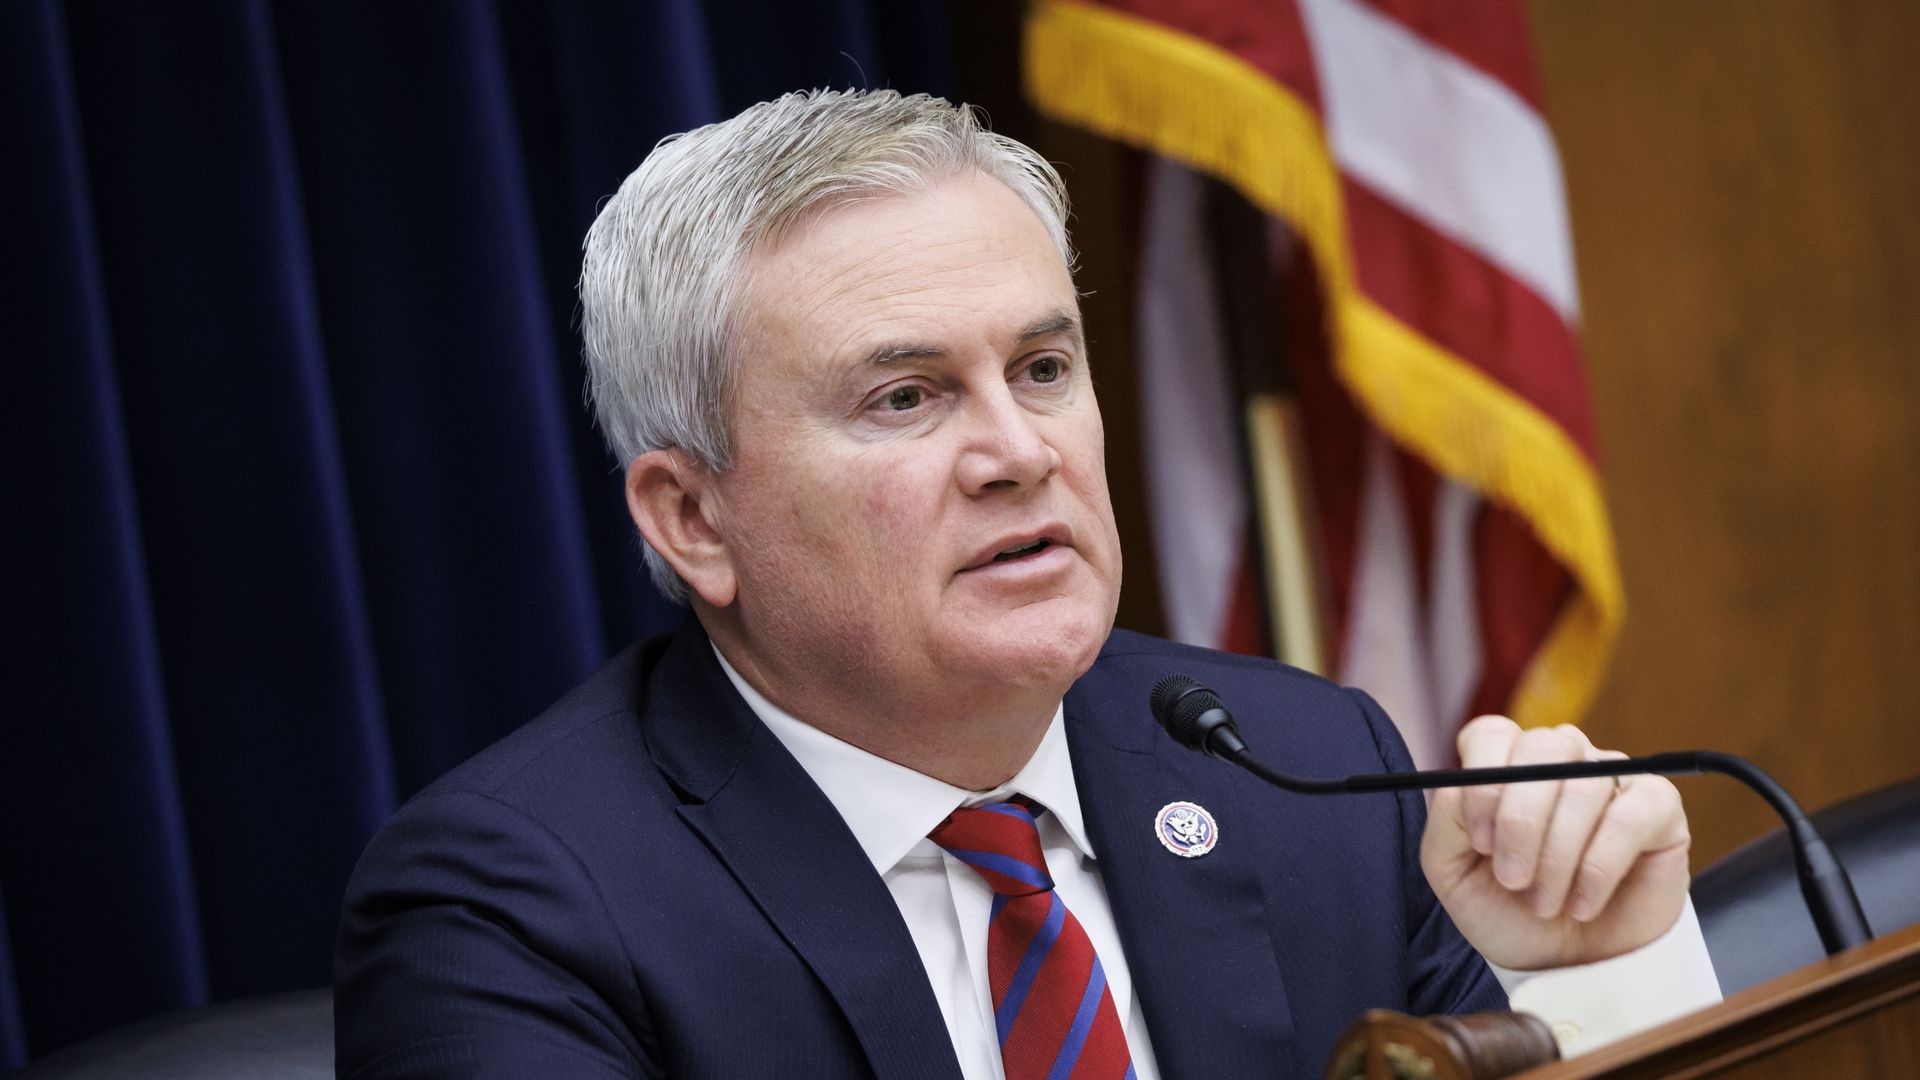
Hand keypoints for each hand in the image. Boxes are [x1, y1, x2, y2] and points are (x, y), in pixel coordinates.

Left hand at [1420, 716, 1691, 970]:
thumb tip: (1458, 785)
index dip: (1483, 785)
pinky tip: (1583, 902)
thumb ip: (1448, 821)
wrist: (1568, 966)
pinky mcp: (1657, 805)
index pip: (1492, 734)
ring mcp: (1610, 775)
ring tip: (1545, 904)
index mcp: (1507, 764)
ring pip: (1582, 785)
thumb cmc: (1509, 912)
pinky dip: (1599, 867)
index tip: (1480, 841)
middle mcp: (1559, 758)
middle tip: (1513, 878)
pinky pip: (1630, 815)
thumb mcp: (1454, 872)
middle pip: (1540, 749)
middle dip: (1521, 821)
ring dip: (1558, 857)